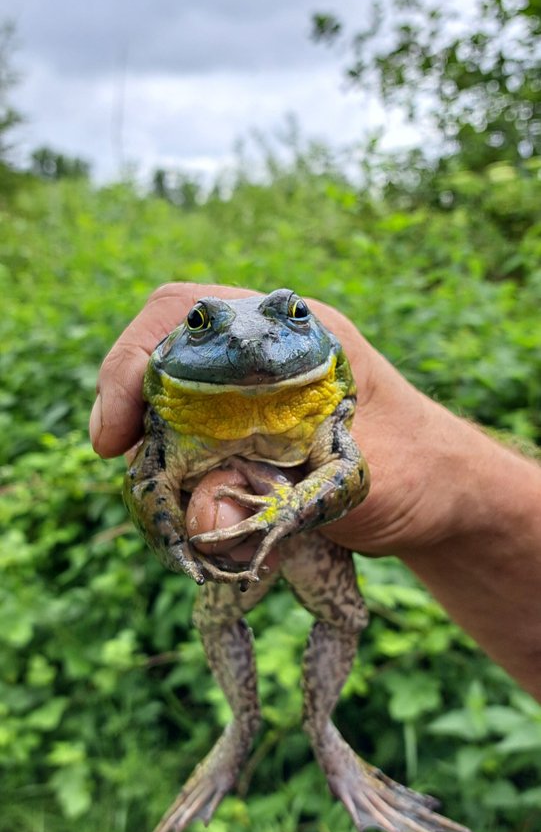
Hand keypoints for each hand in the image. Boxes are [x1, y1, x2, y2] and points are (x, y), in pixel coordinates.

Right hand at [89, 281, 466, 557]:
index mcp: (291, 332)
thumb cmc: (416, 473)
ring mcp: (253, 385)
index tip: (116, 432)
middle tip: (126, 463)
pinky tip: (191, 502)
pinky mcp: (248, 425)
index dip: (132, 364)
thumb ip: (273, 496)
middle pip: (163, 350)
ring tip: (165, 496)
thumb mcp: (345, 485)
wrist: (448, 497)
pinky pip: (189, 431)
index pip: (183, 314)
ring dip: (155, 445)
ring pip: (170, 396)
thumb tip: (197, 517)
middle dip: (130, 405)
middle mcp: (264, 348)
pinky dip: (176, 466)